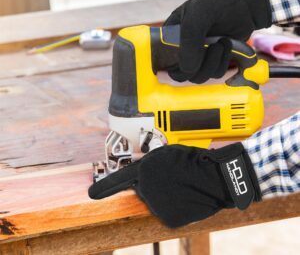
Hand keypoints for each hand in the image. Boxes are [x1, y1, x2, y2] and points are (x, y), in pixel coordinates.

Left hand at [88, 143, 260, 227]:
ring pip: (155, 201)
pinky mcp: (169, 219)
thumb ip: (149, 163)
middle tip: (173, 178)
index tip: (92, 193)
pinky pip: (167, 212)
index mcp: (144, 170)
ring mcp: (156, 206)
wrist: (214, 177)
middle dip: (152, 185)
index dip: (104, 187)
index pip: (119, 180)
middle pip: (143, 190)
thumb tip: (140, 176)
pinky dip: (174, 206)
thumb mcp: (167, 153)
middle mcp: (145, 189)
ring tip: (181, 185)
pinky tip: (185, 197)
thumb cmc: (192, 160)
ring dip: (164, 195)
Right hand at [164, 0, 271, 82]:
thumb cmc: (219, 2)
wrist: (247, 3)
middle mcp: (182, 49)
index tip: (189, 58)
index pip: (163, 61)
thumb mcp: (198, 16)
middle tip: (212, 48)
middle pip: (181, 74)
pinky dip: (223, 63)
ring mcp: (198, 56)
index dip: (174, 66)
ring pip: (199, 77)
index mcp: (170, 36)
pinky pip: (214, 74)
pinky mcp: (213, 61)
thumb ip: (189, 41)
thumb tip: (188, 70)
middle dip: (199, 66)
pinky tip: (227, 45)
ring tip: (222, 43)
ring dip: (213, 63)